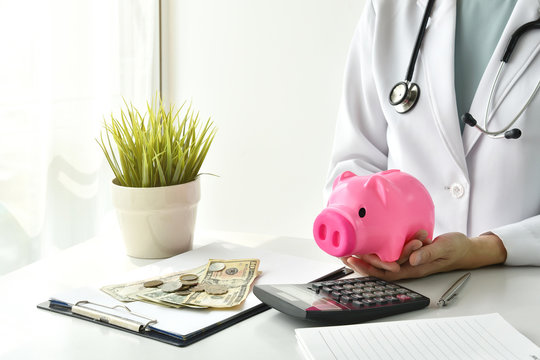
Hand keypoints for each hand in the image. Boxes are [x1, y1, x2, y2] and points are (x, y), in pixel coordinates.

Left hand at [341, 232, 506, 280]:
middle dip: (361, 264)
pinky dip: (377, 251)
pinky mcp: (409, 254)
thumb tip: (413, 258)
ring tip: (349, 250)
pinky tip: (367, 244)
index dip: (369, 268)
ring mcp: (408, 261)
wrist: (466, 249)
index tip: (354, 260)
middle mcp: (408, 266)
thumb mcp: (445, 247)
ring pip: (383, 263)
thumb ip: (429, 253)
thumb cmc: (456, 248)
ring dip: (366, 258)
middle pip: (380, 269)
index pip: (387, 271)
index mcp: (415, 268)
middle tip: (343, 255)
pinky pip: (390, 255)